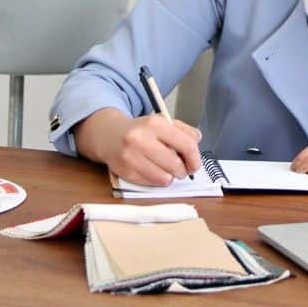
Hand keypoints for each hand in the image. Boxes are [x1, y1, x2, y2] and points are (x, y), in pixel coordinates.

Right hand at [74, 108, 201, 185]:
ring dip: (170, 177)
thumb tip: (197, 140)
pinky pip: (151, 184)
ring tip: (166, 170)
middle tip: (181, 169)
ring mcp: (131, 156)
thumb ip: (183, 131)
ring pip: (164, 178)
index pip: (186, 144)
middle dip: (183, 171)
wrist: (109, 135)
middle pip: (176, 165)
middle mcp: (142, 139)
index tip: (195, 164)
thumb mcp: (162, 122)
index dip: (195, 158)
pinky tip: (153, 171)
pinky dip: (157, 180)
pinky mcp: (125, 172)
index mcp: (155, 123)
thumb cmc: (141, 130)